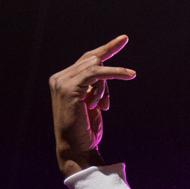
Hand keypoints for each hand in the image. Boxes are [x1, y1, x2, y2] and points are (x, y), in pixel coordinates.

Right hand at [49, 35, 135, 176]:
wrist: (78, 149)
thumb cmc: (87, 131)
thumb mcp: (93, 105)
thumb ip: (96, 88)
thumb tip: (105, 78)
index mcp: (64, 81)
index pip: (87, 60)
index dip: (105, 49)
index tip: (123, 39)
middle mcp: (60, 78)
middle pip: (92, 61)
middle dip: (112, 71)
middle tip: (129, 63)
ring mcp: (62, 82)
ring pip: (95, 66)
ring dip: (112, 77)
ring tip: (130, 78)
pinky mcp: (70, 88)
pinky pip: (95, 72)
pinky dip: (114, 72)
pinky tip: (129, 75)